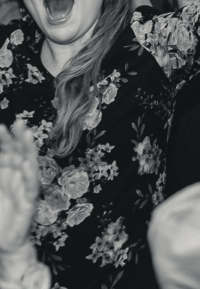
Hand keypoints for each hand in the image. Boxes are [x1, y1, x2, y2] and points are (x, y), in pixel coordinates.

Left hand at [0, 121, 38, 255]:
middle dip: (16, 138)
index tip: (0, 127)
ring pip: (28, 164)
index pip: (5, 152)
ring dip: (27, 149)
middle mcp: (15, 179)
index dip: (3, 140)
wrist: (4, 243)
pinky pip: (31, 186)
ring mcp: (23, 189)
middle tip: (18, 122)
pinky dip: (30, 174)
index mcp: (4, 175)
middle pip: (18, 154)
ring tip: (26, 134)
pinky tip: (28, 164)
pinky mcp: (28, 202)